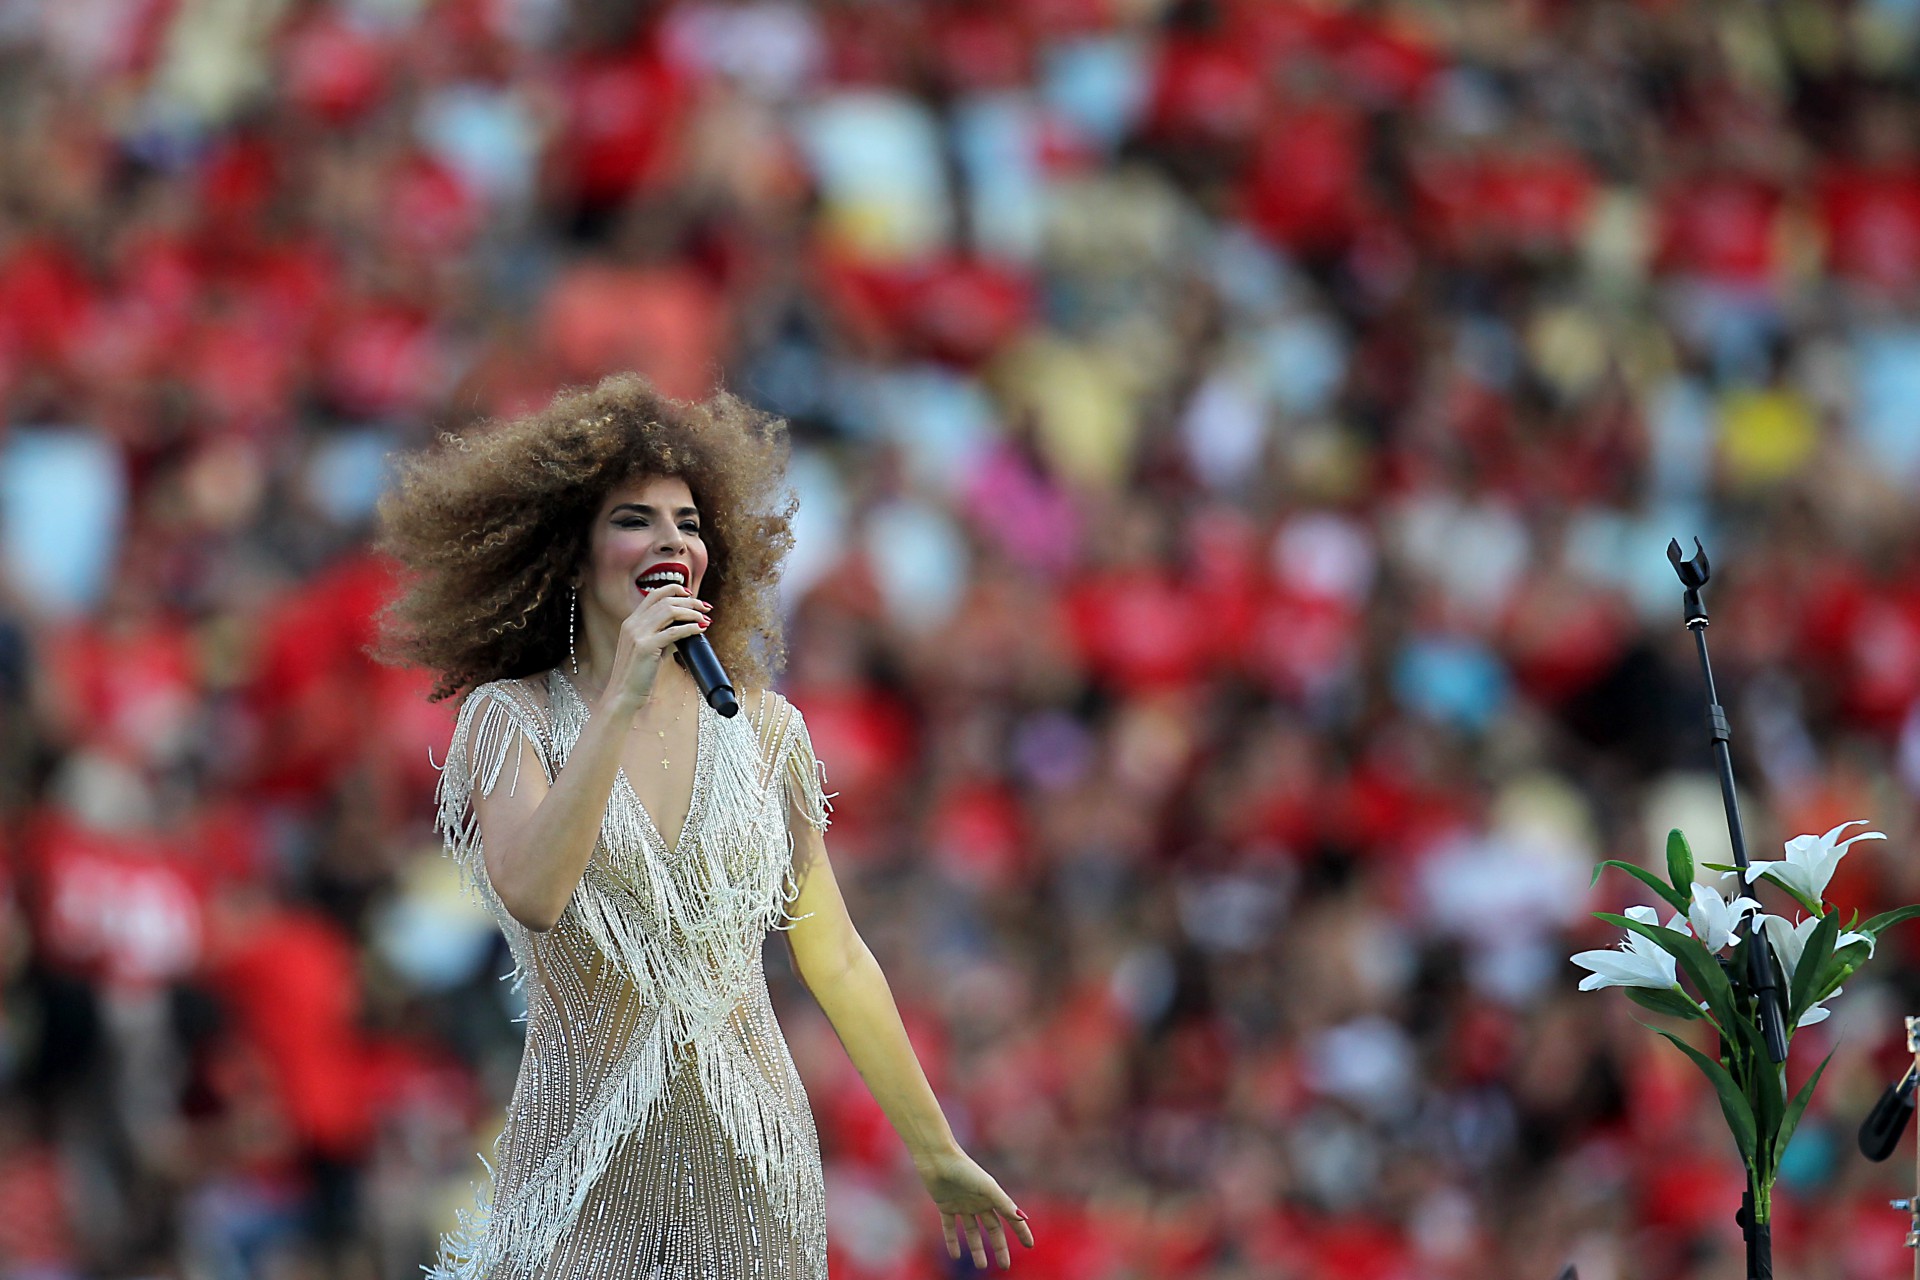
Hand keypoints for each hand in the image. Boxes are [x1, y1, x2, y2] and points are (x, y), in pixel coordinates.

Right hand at [606, 584, 710, 707]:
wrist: (622, 695)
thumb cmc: (636, 676)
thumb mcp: (646, 650)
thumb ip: (661, 636)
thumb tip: (682, 629)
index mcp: (630, 622)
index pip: (653, 594)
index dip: (674, 590)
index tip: (691, 595)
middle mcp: (632, 624)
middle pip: (665, 601)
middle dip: (690, 602)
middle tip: (706, 607)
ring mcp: (637, 634)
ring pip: (670, 611)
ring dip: (692, 613)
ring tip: (705, 619)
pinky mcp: (645, 647)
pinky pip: (673, 632)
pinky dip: (690, 628)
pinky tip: (700, 630)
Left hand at [913, 1147, 1032, 1269]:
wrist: (938, 1159)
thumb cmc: (964, 1169)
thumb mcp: (986, 1186)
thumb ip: (1003, 1202)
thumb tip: (1022, 1218)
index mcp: (992, 1196)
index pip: (1010, 1218)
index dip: (1020, 1231)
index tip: (1029, 1245)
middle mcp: (979, 1202)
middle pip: (992, 1229)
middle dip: (999, 1247)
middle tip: (1005, 1265)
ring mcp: (963, 1205)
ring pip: (972, 1231)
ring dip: (976, 1248)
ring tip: (980, 1266)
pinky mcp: (946, 1206)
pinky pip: (950, 1228)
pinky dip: (952, 1241)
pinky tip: (955, 1255)